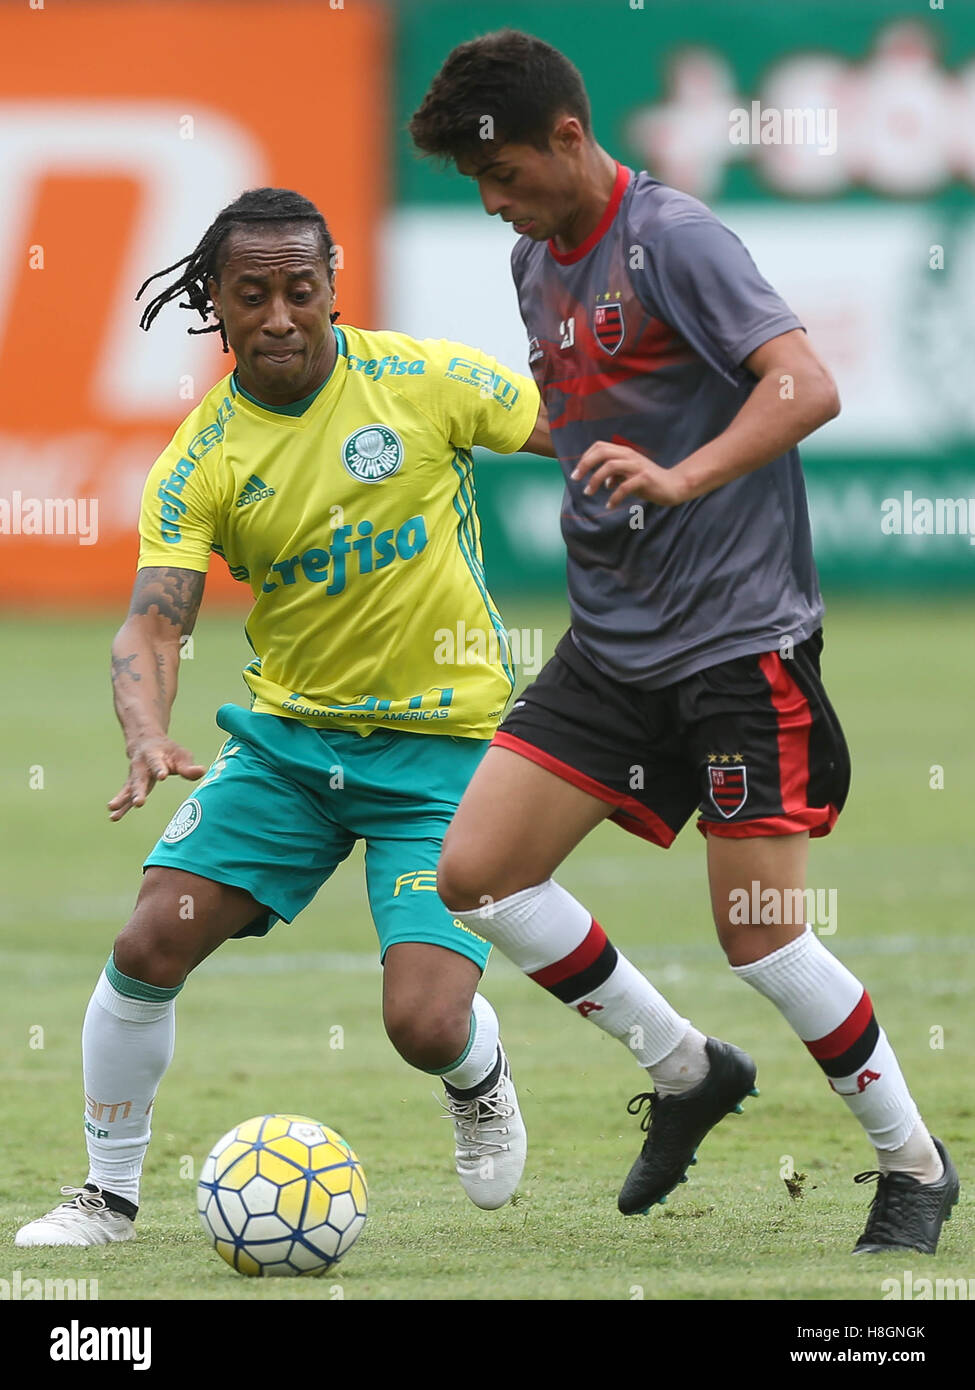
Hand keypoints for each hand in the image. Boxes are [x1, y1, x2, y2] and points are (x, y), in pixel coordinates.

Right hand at [109, 737, 204, 821]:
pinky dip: (121, 806)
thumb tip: (201, 771)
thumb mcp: (181, 755)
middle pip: (139, 779)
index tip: (162, 775)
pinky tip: (114, 817)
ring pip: (128, 789)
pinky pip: (125, 796)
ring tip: (113, 810)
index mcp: (154, 756)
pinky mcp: (131, 784)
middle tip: (139, 803)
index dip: (159, 769)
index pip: (157, 763)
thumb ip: (188, 767)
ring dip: (122, 800)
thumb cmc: (168, 751)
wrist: (145, 741)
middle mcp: (141, 766)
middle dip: (139, 791)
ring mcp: (134, 776)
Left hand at [571, 440, 690, 509]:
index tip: (577, 472)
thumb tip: (604, 482)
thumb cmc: (650, 481)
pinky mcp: (645, 478)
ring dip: (595, 480)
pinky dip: (614, 497)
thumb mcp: (630, 476)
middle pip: (602, 452)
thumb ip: (616, 475)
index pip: (600, 446)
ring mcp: (637, 466)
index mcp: (625, 453)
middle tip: (575, 479)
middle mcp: (630, 456)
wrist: (674, 486)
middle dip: (585, 465)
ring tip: (588, 492)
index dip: (585, 457)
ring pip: (610, 466)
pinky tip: (609, 505)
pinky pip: (624, 486)